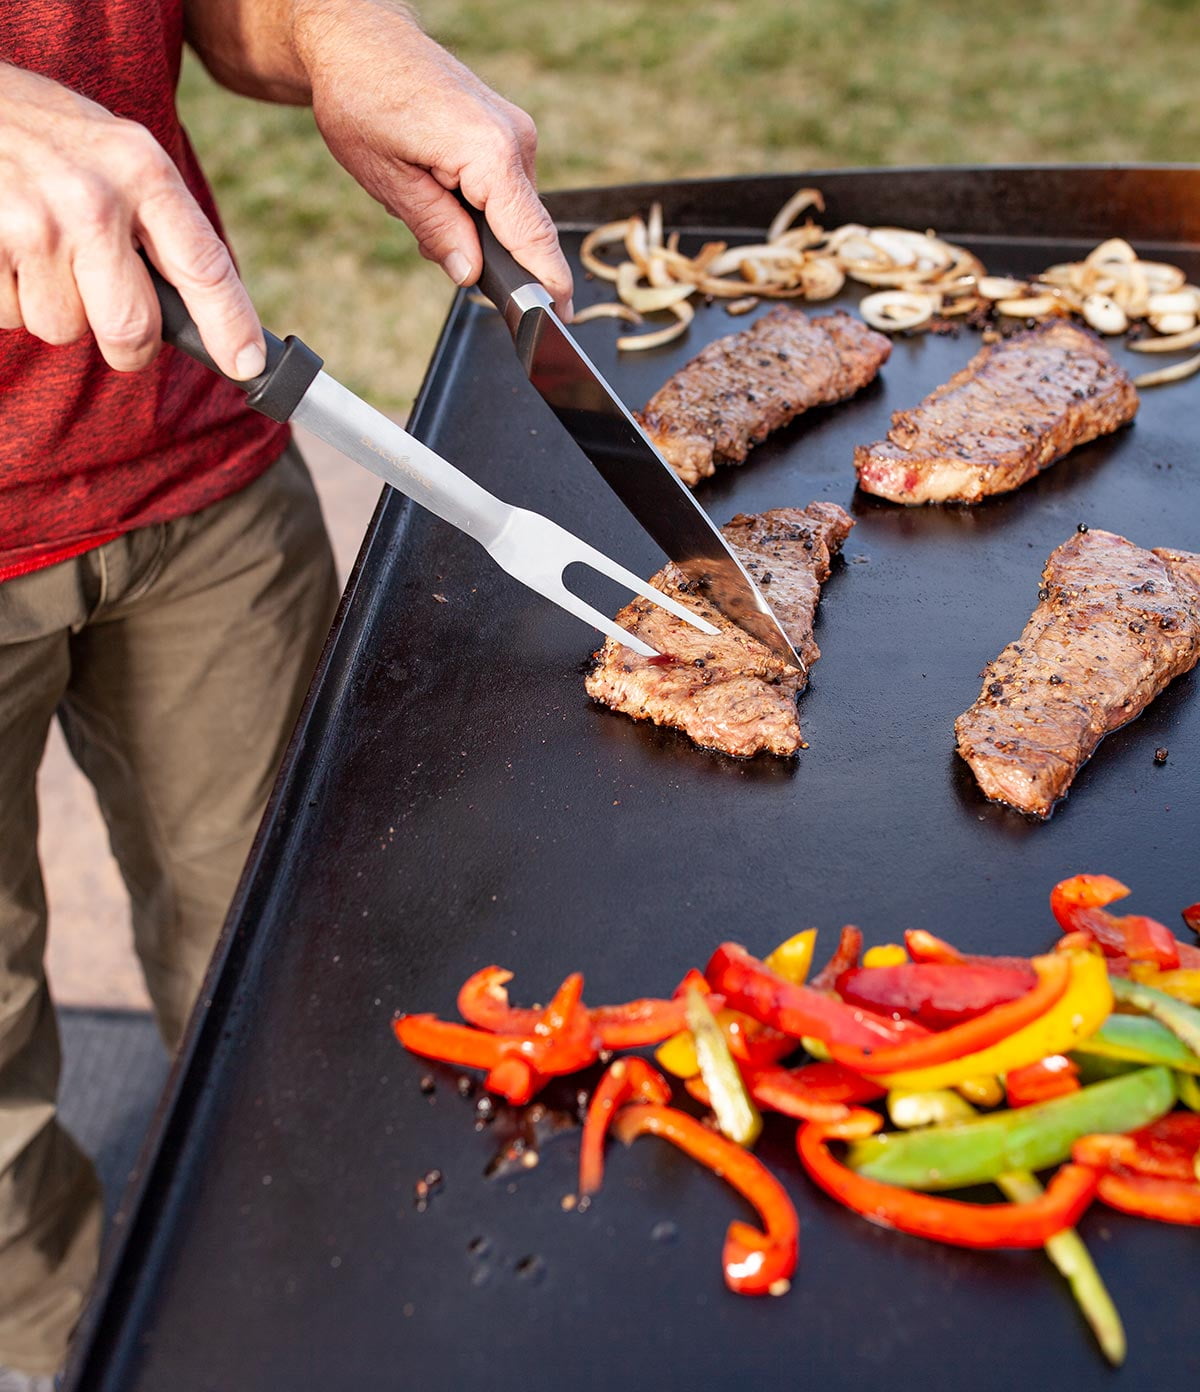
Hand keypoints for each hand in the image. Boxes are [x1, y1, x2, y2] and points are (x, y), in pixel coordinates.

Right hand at [0, 62, 265, 375]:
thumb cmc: (37, 131)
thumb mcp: (112, 150)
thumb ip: (156, 220)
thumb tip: (203, 312)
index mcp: (141, 171)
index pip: (205, 267)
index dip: (231, 326)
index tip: (246, 365)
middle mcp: (94, 200)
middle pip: (132, 330)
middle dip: (126, 345)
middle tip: (113, 326)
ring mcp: (34, 225)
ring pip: (63, 328)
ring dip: (51, 307)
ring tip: (32, 248)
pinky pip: (9, 316)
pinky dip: (5, 296)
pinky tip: (0, 246)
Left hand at [291, 1, 573, 316]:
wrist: (358, 39)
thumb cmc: (362, 97)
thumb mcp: (388, 179)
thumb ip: (436, 230)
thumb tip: (469, 275)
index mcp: (490, 151)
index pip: (533, 237)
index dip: (546, 287)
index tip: (558, 322)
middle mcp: (516, 141)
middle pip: (524, 232)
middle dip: (489, 257)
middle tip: (435, 247)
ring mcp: (516, 136)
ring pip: (511, 214)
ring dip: (475, 228)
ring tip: (422, 198)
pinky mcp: (509, 135)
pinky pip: (504, 192)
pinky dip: (476, 206)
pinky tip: (436, 186)